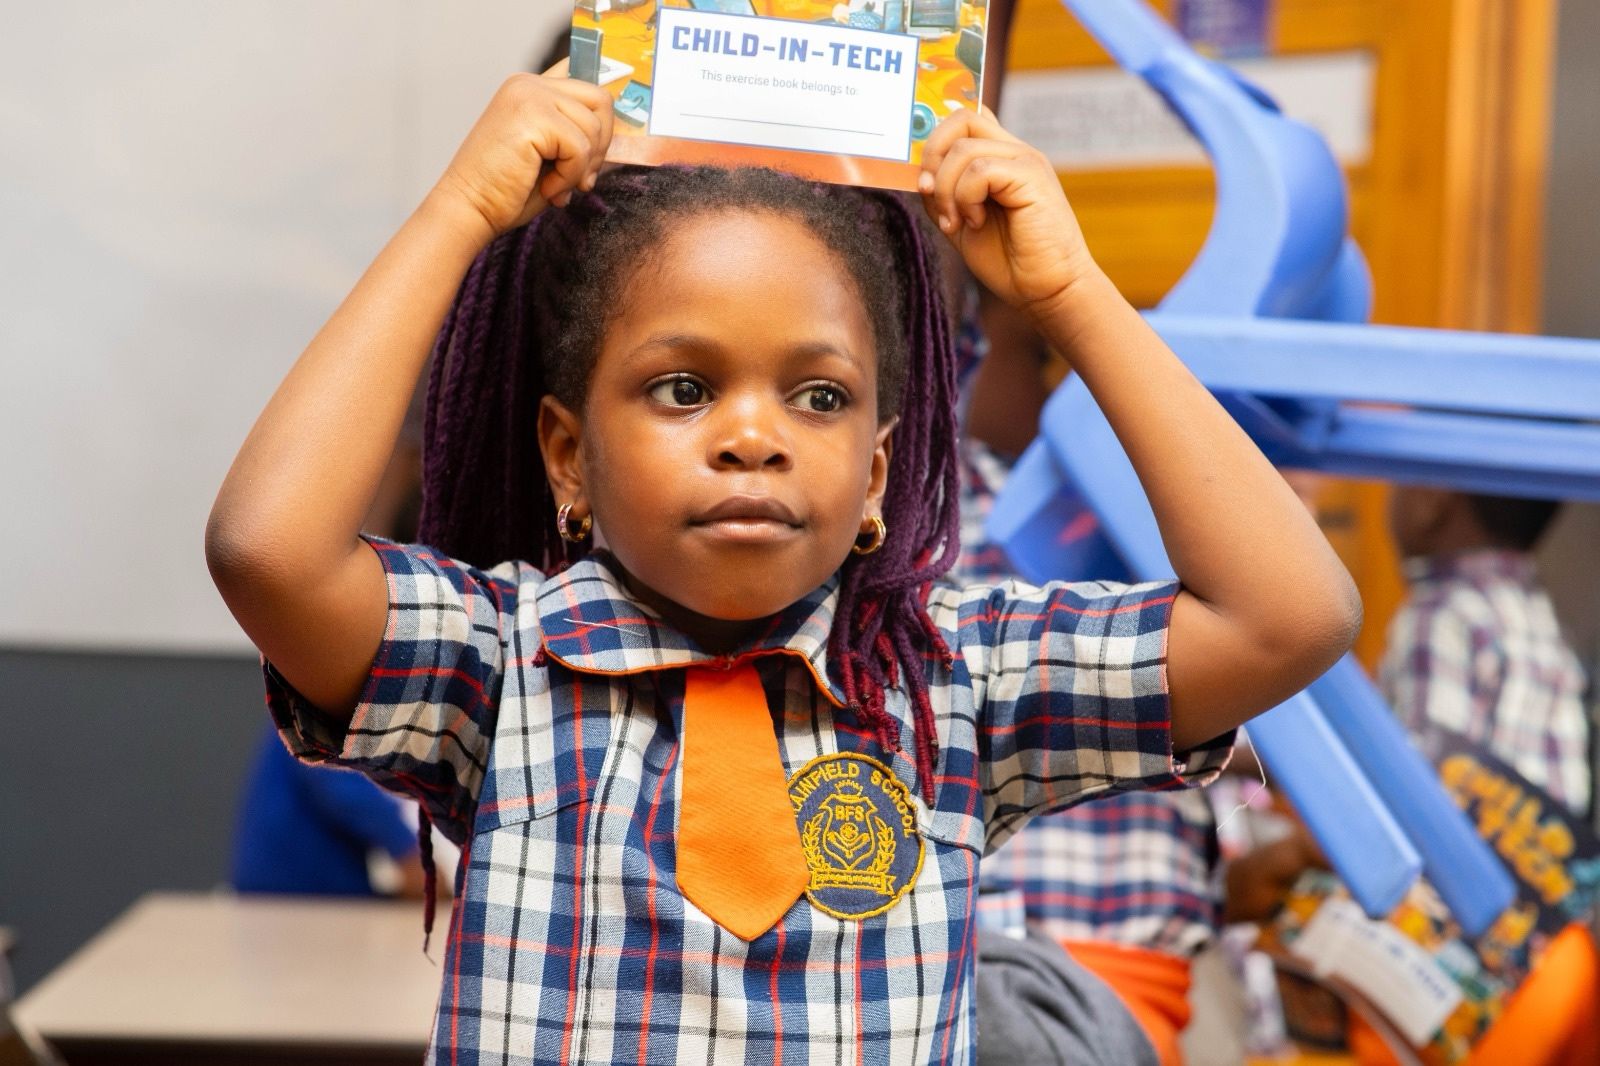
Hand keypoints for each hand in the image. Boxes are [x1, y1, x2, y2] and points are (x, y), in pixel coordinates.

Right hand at [433, 72, 614, 241]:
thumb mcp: (550, 156)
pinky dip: (570, 177)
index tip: (600, 144)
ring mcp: (529, 95)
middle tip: (582, 178)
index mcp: (531, 88)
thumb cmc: (507, 190)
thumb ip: (576, 135)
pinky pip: (580, 147)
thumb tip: (621, 135)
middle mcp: (528, 83)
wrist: (469, 209)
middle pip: (600, 99)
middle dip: (601, 145)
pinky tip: (548, 189)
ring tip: (557, 187)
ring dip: (583, 167)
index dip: (602, 109)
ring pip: (593, 126)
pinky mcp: (532, 116)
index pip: (583, 75)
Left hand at [918, 109, 1099, 320]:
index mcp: (1000, 159)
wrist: (1047, 290)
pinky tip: (976, 222)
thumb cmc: (1010, 262)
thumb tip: (919, 174)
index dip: (934, 139)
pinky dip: (966, 198)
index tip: (922, 181)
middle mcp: (1014, 152)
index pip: (965, 120)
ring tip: (957, 222)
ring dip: (946, 189)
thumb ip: (942, 195)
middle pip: (961, 118)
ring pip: (963, 148)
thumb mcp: (961, 223)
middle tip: (929, 194)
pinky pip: (980, 170)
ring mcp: (1025, 160)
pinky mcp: (1032, 176)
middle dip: (931, 155)